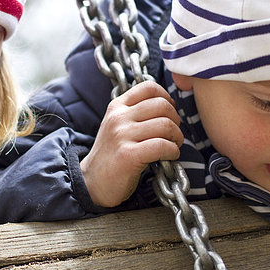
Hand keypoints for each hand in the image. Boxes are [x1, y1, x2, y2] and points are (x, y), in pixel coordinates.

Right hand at [81, 81, 182, 206]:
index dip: (167, 98)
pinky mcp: (129, 155)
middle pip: (162, 106)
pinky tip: (170, 156)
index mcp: (117, 107)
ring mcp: (122, 135)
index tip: (170, 113)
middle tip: (174, 134)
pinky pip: (162, 146)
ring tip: (173, 146)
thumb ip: (136, 113)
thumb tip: (168, 106)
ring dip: (177, 138)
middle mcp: (119, 117)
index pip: (149, 87)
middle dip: (176, 120)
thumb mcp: (117, 126)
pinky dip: (173, 151)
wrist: (92, 182)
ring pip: (165, 125)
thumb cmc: (112, 155)